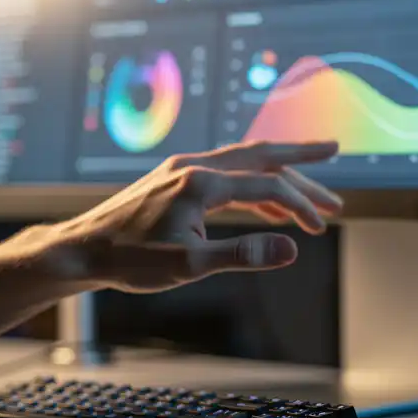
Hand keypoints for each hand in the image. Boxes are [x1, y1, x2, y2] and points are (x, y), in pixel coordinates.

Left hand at [36, 140, 341, 292]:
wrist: (81, 250)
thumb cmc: (130, 261)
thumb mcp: (190, 265)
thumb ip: (244, 254)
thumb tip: (292, 248)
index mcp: (201, 183)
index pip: (268, 187)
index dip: (300, 205)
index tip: (319, 228)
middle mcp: (194, 166)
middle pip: (261, 154)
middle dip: (301, 158)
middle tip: (336, 152)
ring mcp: (182, 170)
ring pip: (244, 163)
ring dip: (279, 176)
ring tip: (311, 197)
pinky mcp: (173, 180)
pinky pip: (226, 174)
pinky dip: (253, 186)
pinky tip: (267, 207)